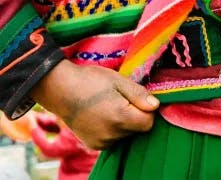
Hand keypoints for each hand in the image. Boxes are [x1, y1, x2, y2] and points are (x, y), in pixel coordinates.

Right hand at [31, 61, 158, 149]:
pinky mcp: (92, 144)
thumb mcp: (119, 81)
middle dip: (135, 115)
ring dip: (124, 123)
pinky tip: (102, 115)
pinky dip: (113, 129)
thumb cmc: (91, 81)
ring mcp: (100, 142)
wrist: (59, 89)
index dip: (147, 110)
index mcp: (120, 118)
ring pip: (125, 135)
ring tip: (109, 106)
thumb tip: (156, 106)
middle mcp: (110, 135)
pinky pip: (113, 139)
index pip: (148, 123)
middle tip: (121, 99)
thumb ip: (139, 95)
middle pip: (137, 130)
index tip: (137, 98)